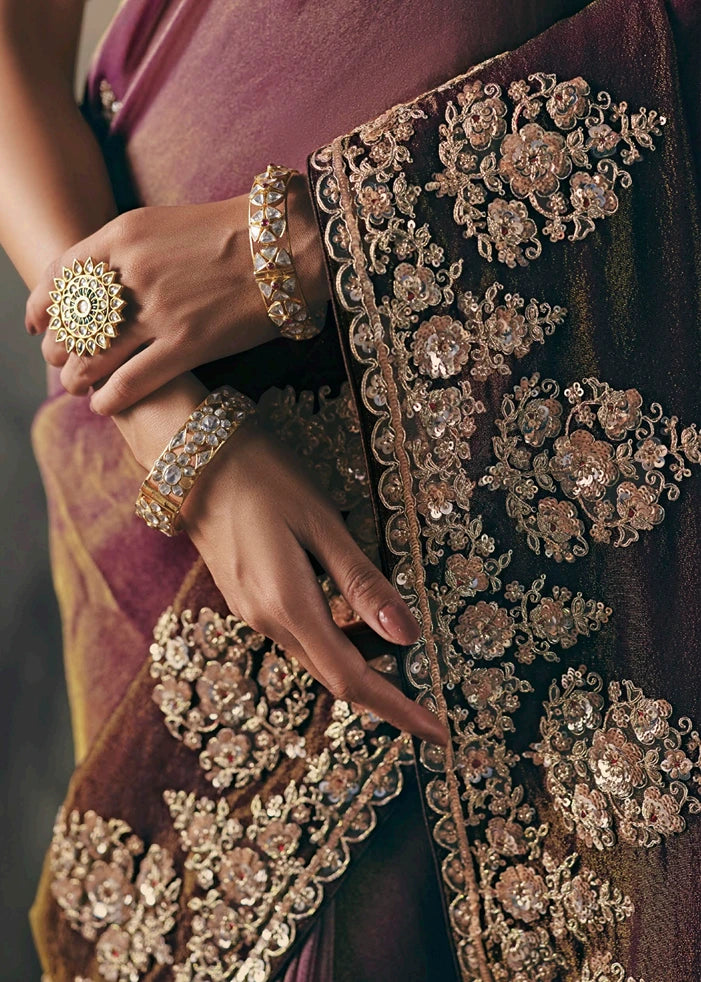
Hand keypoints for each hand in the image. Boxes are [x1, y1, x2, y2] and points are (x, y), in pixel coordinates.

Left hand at [25, 175, 328, 413]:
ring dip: (78, 376)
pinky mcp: (187, 344)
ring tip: (76, 387)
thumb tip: (108, 280)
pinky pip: (132, 380)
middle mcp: (132, 272)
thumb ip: (133, 250)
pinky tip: (103, 405)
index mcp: (124, 235)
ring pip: (95, 354)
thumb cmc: (239, 232)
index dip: (40, 304)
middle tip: (59, 359)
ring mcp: (157, 310)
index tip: (35, 322)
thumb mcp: (170, 223)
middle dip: (58, 346)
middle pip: (72, 319)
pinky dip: (111, 398)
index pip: (61, 274)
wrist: (288, 244)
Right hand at [179, 419, 448, 746]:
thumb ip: (361, 581)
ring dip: (361, 665)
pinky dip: (336, 641)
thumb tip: (408, 636)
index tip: (439, 735)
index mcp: (288, 605)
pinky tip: (358, 620)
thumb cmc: (262, 477)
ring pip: (317, 656)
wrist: (191, 456)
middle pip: (335, 677)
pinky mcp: (247, 598)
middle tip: (431, 705)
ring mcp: (252, 612)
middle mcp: (267, 621)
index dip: (398, 710)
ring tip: (403, 656)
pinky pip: (300, 635)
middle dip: (386, 696)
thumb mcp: (321, 523)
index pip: (352, 680)